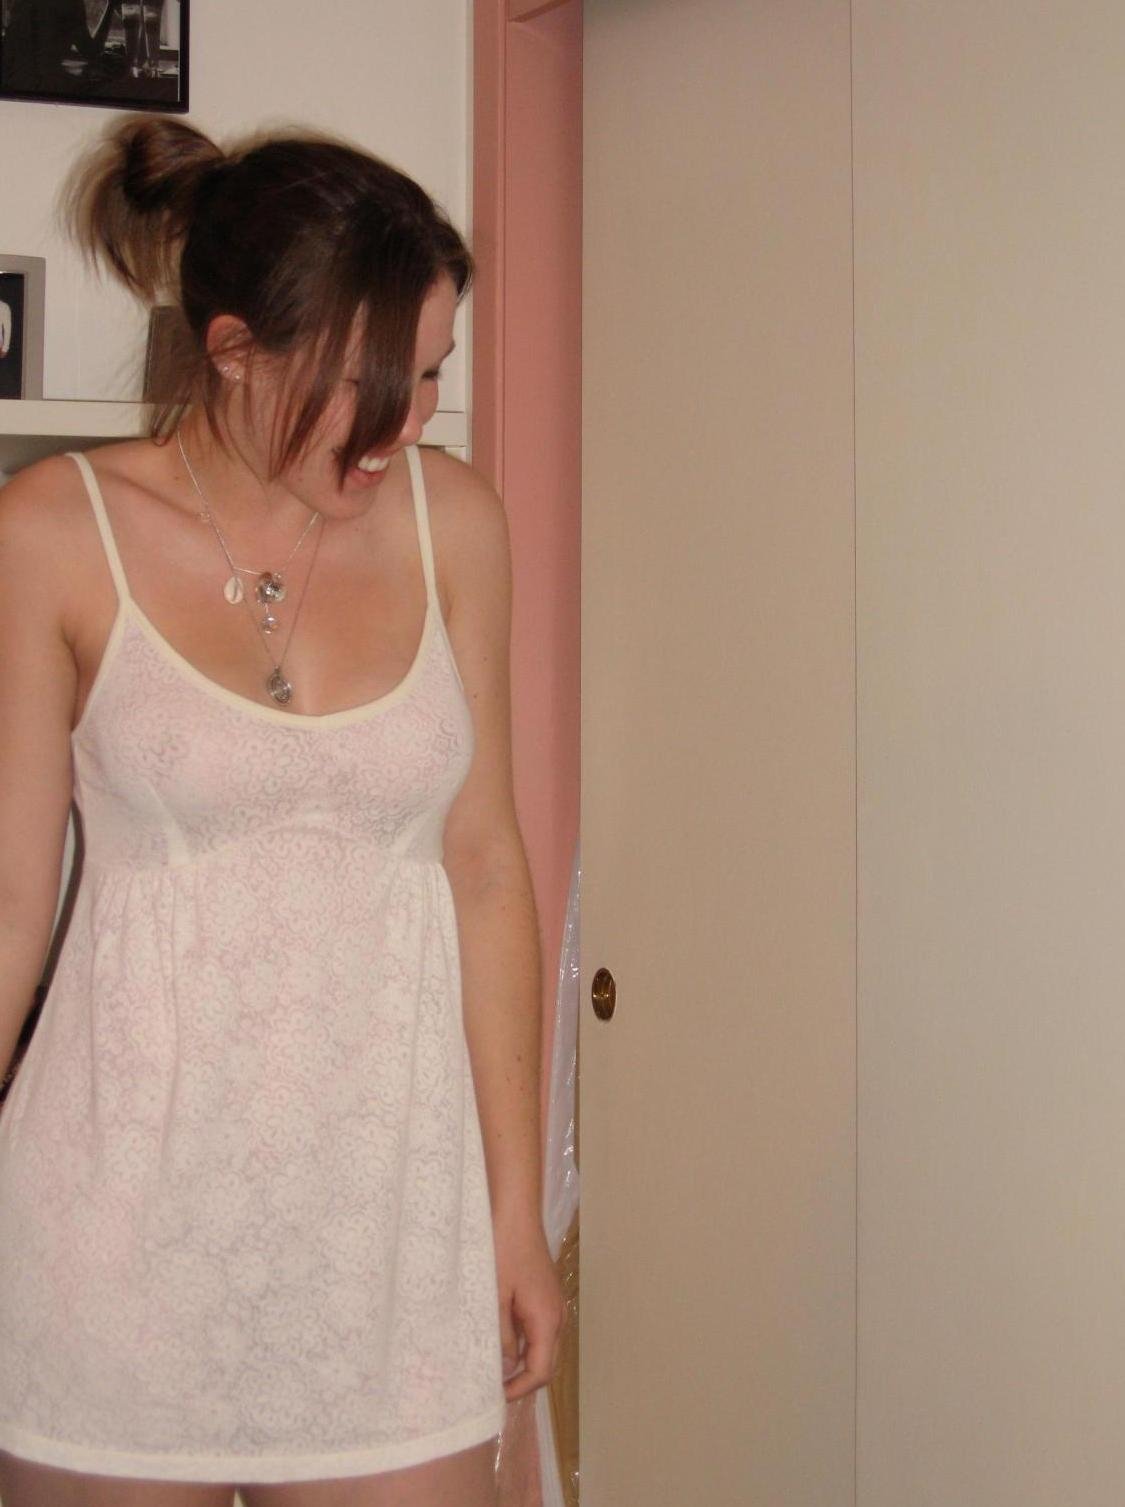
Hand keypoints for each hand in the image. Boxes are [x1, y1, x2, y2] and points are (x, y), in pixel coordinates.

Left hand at [494, 1212, 565, 1400]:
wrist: (515, 1210)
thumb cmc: (502, 1249)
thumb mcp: (494, 1297)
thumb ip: (500, 1336)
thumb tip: (505, 1368)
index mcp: (547, 1319)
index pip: (542, 1371)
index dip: (520, 1390)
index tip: (495, 1397)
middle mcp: (556, 1315)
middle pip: (546, 1362)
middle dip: (522, 1380)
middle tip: (492, 1389)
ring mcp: (552, 1303)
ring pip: (542, 1346)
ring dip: (521, 1361)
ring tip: (492, 1368)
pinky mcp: (544, 1294)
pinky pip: (537, 1329)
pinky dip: (522, 1342)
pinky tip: (499, 1339)